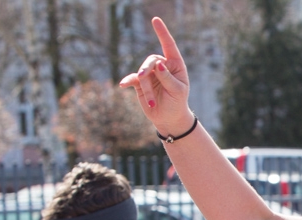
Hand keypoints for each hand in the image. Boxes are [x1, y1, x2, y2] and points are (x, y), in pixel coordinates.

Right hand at [119, 18, 193, 138]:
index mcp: (175, 65)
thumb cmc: (177, 103)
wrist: (169, 118)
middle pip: (151, 60)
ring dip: (146, 88)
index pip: (168, 45)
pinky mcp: (140, 83)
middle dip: (147, 69)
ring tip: (152, 103)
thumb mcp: (177, 92)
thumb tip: (159, 64)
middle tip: (142, 77)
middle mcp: (162, 66)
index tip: (155, 20)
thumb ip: (168, 78)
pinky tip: (123, 85)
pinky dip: (128, 81)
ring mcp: (150, 74)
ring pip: (142, 73)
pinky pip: (132, 79)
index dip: (162, 32)